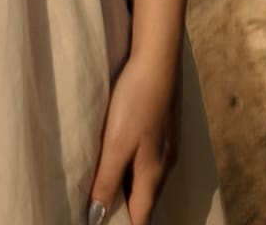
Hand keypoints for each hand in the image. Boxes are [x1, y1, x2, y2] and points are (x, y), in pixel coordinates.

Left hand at [88, 49, 181, 224]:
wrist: (159, 57)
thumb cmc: (136, 100)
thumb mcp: (116, 143)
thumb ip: (107, 180)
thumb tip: (97, 216)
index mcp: (153, 174)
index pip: (142, 217)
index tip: (106, 221)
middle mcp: (165, 164)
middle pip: (146, 199)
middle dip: (127, 208)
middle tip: (102, 206)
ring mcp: (168, 144)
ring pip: (147, 178)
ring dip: (129, 186)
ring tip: (107, 184)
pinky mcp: (164, 126)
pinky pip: (149, 158)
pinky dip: (134, 165)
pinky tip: (122, 152)